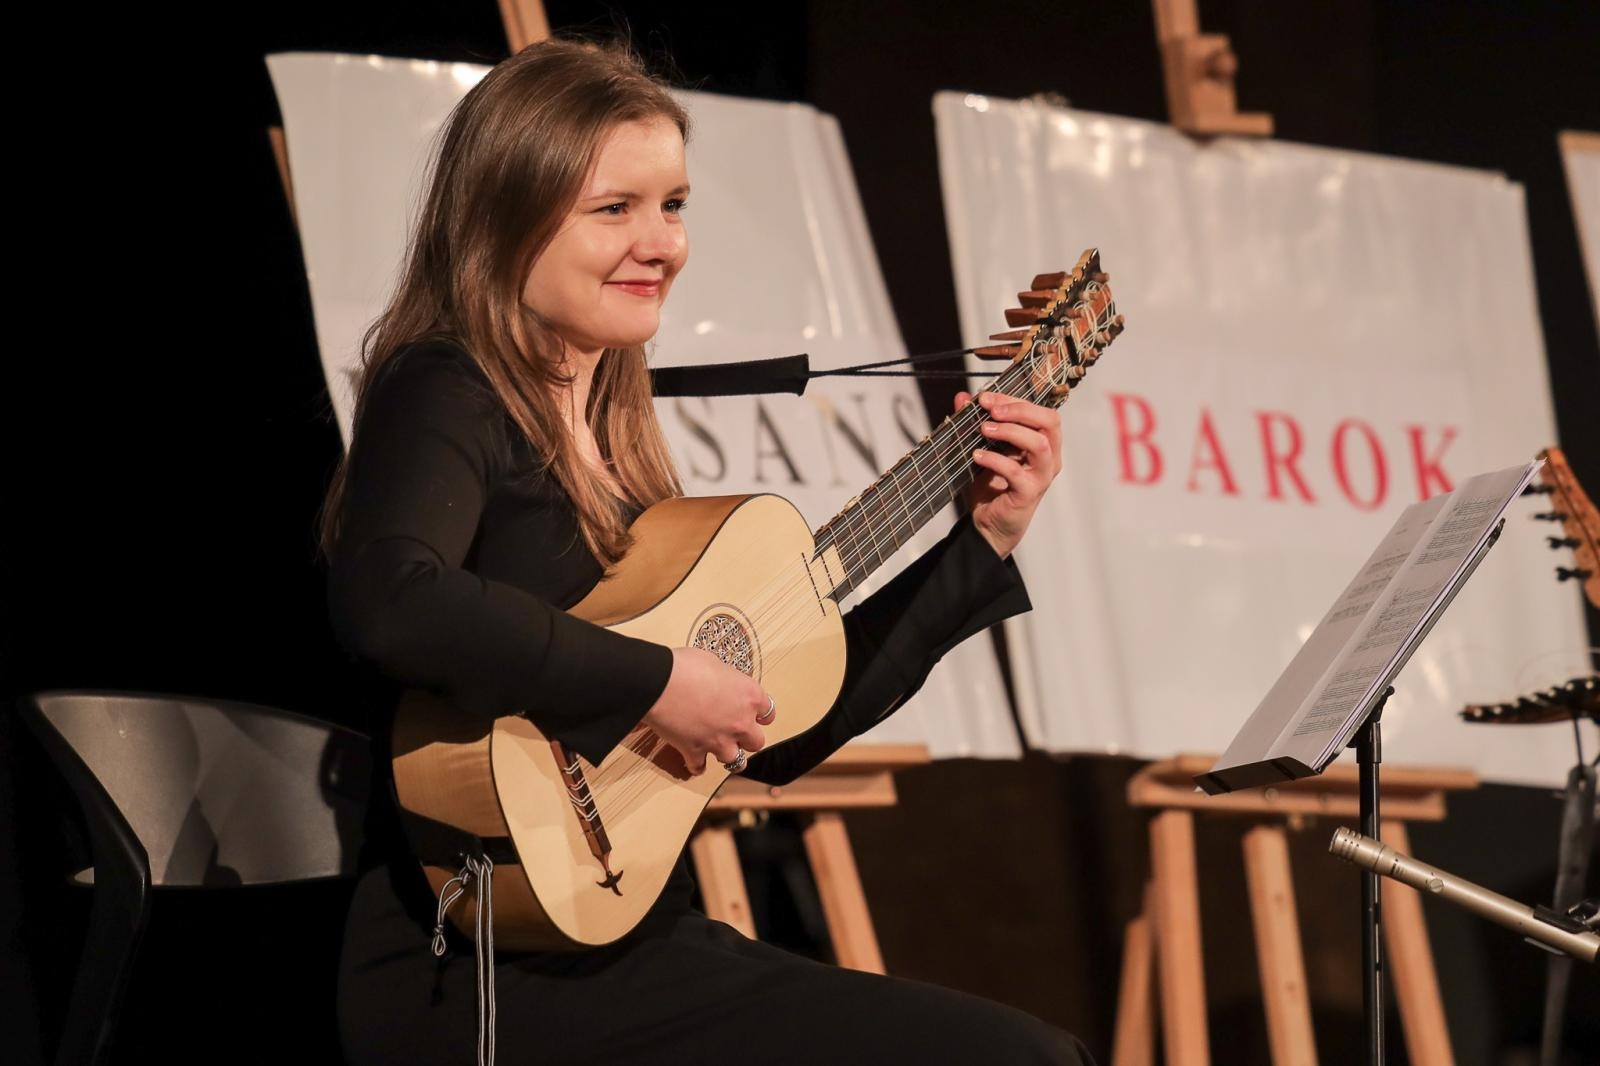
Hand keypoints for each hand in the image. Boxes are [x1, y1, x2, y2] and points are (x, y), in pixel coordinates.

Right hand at [642, 647, 769, 775]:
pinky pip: (699, 768)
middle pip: (756, 742)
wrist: (660, 682)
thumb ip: (725, 680)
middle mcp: (740, 722)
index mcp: (749, 697)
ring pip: (735, 761)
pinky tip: (694, 760)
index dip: (761, 715)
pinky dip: (696, 765)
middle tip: (736, 733)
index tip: (755, 715)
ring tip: (720, 750)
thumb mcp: (715, 664)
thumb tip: (720, 682)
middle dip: (747, 739)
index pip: (768, 713)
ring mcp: (719, 741)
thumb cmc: (687, 666)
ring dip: (727, 756)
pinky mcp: (695, 752)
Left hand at [956, 390, 1063, 557]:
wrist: (987, 524)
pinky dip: (995, 460)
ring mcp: (1041, 476)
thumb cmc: (990, 485)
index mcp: (1043, 442)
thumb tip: (961, 397)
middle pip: (1050, 422)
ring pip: (1039, 444)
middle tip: (991, 409)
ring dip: (1011, 431)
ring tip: (983, 429)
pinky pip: (1016, 472)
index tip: (986, 397)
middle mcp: (1049, 457)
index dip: (1016, 400)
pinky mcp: (1028, 494)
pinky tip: (976, 456)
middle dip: (1019, 410)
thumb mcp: (980, 448)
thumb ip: (973, 422)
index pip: (1041, 411)